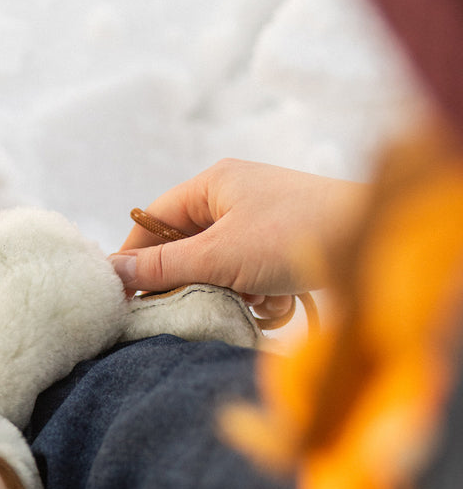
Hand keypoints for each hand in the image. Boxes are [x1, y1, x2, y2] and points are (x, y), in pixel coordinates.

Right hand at [110, 159, 367, 313]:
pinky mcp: (283, 244)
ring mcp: (260, 219)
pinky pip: (248, 274)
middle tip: (193, 304)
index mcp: (213, 184)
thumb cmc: (295, 235)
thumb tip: (112, 272)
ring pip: (217, 265)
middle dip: (191, 280)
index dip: (135, 255)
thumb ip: (163, 265)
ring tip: (250, 302)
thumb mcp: (218, 255)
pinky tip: (275, 304)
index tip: (124, 293)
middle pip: (185, 245)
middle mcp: (234, 196)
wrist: (375, 240)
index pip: (153, 218)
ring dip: (227, 291)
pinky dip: (255, 294)